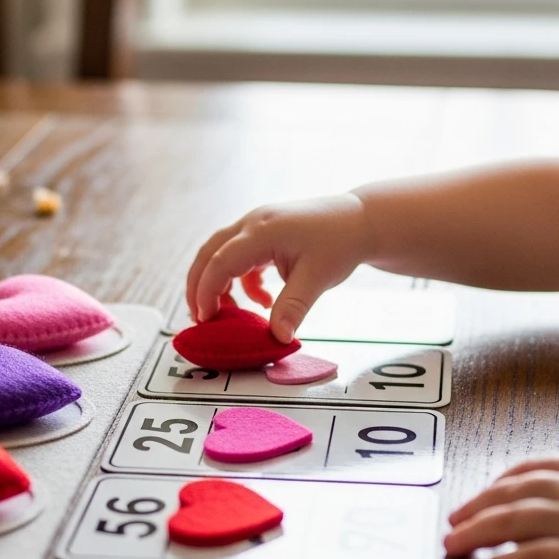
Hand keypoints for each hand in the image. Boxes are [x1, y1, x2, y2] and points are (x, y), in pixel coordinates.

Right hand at [185, 193, 368, 341]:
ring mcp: (256, 226)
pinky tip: (264, 299)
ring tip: (229, 313)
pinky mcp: (263, 234)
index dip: (207, 291)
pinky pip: (239, 257)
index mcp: (262, 231)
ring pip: (221, 254)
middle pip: (209, 253)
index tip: (205, 319)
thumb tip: (278, 338)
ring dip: (219, 284)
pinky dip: (243, 281)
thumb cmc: (340, 243)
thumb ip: (293, 307)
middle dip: (199, 286)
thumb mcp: (317, 278)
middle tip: (200, 318)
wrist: (359, 220)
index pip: (221, 262)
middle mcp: (252, 223)